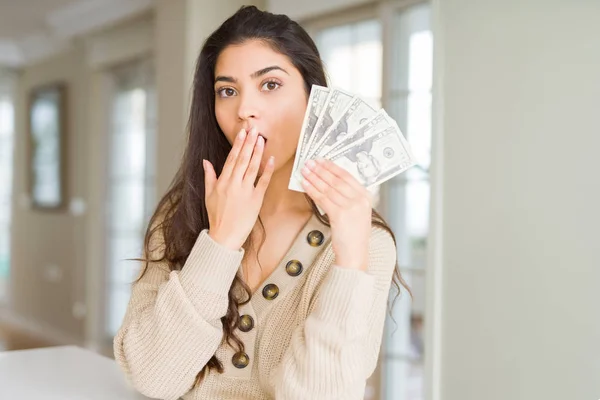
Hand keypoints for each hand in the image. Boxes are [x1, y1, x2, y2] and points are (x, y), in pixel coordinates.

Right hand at [203, 127, 274, 249]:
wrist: (225, 235)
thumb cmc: (217, 216)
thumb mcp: (209, 195)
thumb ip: (209, 177)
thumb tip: (206, 162)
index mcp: (223, 182)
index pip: (231, 159)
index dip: (238, 144)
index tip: (242, 133)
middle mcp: (234, 184)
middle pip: (243, 159)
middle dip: (249, 143)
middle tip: (254, 130)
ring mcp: (245, 191)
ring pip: (253, 168)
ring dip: (257, 152)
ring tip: (262, 140)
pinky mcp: (256, 199)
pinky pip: (262, 182)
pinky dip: (267, 170)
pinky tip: (270, 159)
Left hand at [301, 158, 370, 270]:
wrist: (355, 254)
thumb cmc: (354, 235)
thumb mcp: (357, 212)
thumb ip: (348, 198)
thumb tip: (329, 183)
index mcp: (366, 196)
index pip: (347, 176)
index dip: (332, 167)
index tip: (321, 160)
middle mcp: (360, 199)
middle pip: (336, 180)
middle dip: (321, 170)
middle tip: (309, 162)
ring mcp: (351, 206)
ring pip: (328, 188)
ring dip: (314, 178)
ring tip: (304, 171)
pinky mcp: (340, 214)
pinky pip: (322, 198)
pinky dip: (312, 190)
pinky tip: (305, 184)